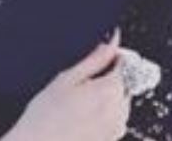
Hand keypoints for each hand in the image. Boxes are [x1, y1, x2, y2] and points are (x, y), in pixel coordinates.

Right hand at [4, 33, 128, 140]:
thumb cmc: (46, 116)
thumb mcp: (67, 78)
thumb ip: (95, 58)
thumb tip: (112, 41)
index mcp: (110, 90)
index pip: (125, 63)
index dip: (113, 57)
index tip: (100, 58)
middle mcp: (119, 110)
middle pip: (125, 83)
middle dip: (109, 79)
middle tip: (81, 85)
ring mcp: (116, 127)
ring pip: (120, 101)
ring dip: (107, 97)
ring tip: (79, 104)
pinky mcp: (111, 139)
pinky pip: (115, 118)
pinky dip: (103, 114)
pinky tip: (82, 117)